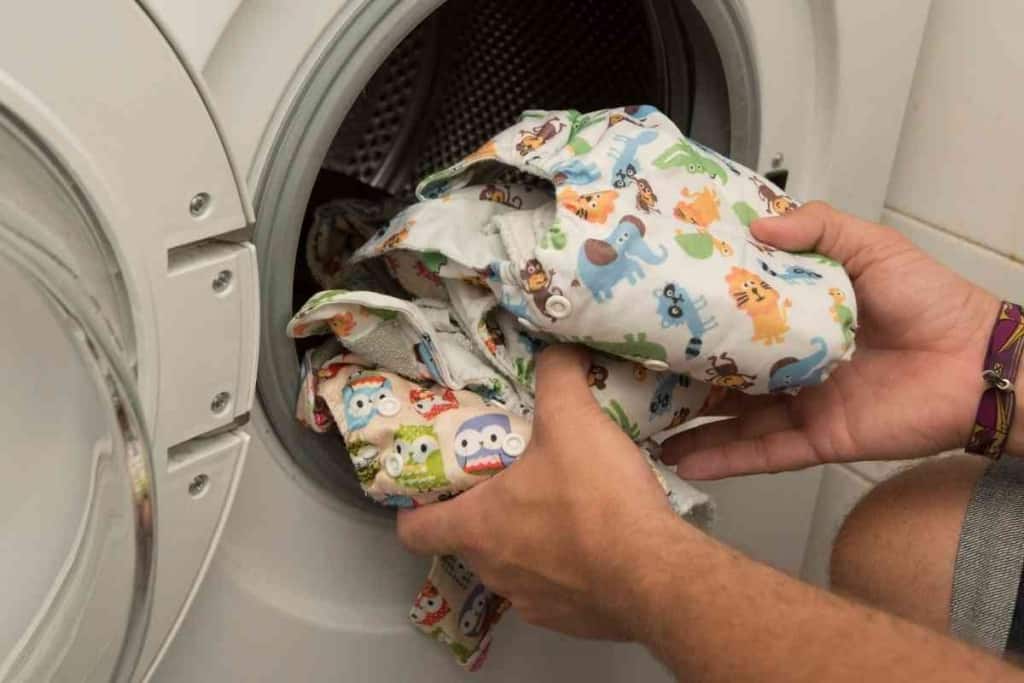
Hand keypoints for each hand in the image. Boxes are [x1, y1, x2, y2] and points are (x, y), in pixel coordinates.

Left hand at [396, 345, 678, 638]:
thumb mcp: (572, 419)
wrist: (655, 576)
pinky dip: (567, 567)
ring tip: (561, 504)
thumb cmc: (596, 499)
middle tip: (513, 477)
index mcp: (477, 526)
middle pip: (468, 542)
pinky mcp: (570, 621)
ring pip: (513, 567)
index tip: (434, 488)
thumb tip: (557, 349)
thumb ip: (556, 376)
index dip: (415, 507)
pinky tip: (596, 540)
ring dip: (528, 539)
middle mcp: (494, 571)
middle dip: (485, 511)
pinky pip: (556, 590)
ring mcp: (532, 602)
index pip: (413, 530)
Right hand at [661, 201, 1000, 478]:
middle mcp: (795, 362)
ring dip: (688, 425)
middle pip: (725, 372)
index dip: (699, 314)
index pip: (738, 317)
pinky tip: (684, 460)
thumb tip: (757, 226)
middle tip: (632, 370)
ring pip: (732, 419)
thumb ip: (818, 229)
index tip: (655, 307)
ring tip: (640, 426)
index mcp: (802, 317)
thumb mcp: (871, 247)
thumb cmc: (934, 302)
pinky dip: (724, 459)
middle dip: (680, 375)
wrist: (980, 364)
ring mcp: (803, 403)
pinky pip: (763, 452)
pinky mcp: (818, 438)